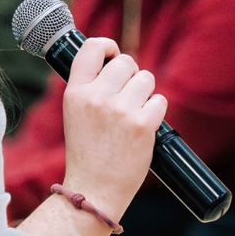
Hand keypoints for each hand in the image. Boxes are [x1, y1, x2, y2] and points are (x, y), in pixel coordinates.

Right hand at [61, 38, 165, 222]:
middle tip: (127, 94)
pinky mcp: (142, 125)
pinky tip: (144, 125)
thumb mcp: (75, 113)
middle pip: (126, 62)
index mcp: (75, 92)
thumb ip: (90, 86)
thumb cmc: (87, 151)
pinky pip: (159, 100)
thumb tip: (115, 60)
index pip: (91, 48)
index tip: (113, 54)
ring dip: (145, 92)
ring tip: (134, 112)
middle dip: (131, 74)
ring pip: (146, 78)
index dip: (107, 46)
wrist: (94, 189)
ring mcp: (120, 110)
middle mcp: (96, 97)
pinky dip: (155, 111)